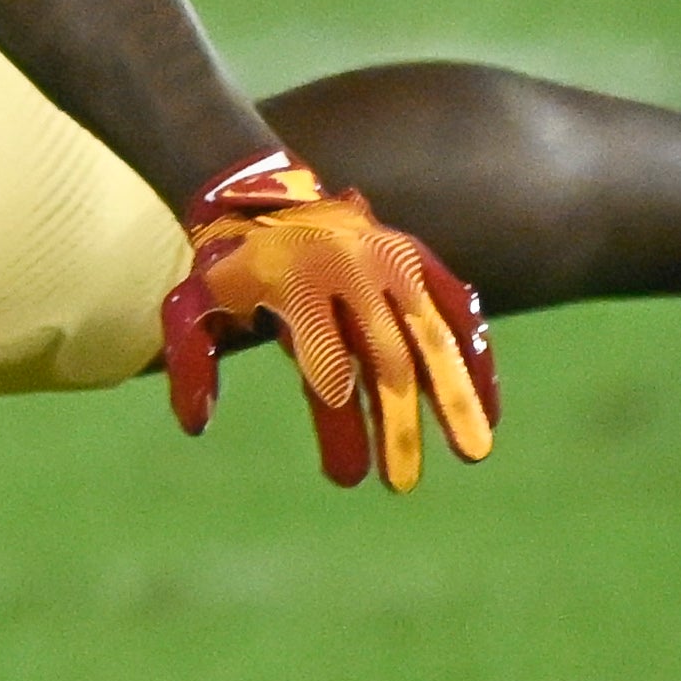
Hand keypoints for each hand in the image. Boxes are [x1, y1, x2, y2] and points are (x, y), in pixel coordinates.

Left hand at [158, 150, 497, 492]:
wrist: (264, 195)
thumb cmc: (228, 267)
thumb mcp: (191, 307)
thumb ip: (190, 365)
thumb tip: (198, 425)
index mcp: (297, 285)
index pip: (324, 362)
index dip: (337, 419)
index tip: (347, 474)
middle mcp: (354, 272)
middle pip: (385, 361)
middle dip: (397, 427)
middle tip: (401, 485)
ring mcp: (393, 264)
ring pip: (433, 339)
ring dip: (455, 399)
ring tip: (472, 454)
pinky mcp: (418, 260)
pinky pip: (457, 310)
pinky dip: (476, 358)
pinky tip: (489, 410)